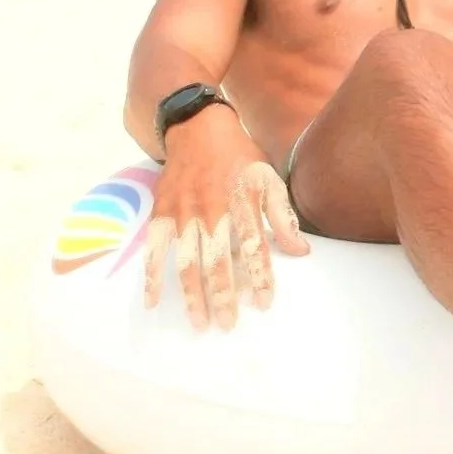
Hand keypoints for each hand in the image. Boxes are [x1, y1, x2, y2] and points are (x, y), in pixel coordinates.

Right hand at [143, 110, 308, 329]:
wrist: (198, 129)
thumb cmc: (240, 157)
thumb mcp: (269, 178)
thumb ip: (283, 216)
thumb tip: (302, 251)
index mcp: (242, 201)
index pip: (254, 246)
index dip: (259, 275)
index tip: (263, 303)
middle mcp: (212, 210)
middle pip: (218, 260)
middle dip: (223, 295)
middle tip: (228, 324)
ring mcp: (183, 213)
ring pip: (186, 262)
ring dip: (192, 295)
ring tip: (200, 323)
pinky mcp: (161, 213)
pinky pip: (154, 250)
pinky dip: (150, 277)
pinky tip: (152, 302)